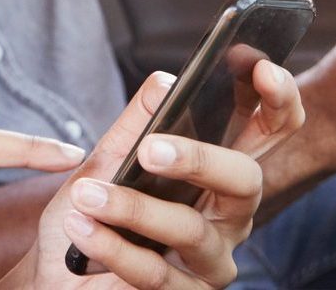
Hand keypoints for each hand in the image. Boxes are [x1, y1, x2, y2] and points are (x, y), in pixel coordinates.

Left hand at [6, 62, 305, 288]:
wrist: (57, 276)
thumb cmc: (90, 214)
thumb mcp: (107, 161)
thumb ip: (136, 123)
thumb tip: (166, 80)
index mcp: (219, 173)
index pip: (270, 132)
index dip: (278, 99)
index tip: (259, 67)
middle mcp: (228, 215)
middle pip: (246, 181)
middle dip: (200, 159)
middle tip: (150, 148)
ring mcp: (212, 260)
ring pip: (192, 230)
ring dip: (134, 209)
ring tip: (87, 193)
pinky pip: (156, 273)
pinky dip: (113, 247)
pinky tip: (82, 228)